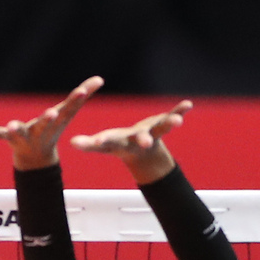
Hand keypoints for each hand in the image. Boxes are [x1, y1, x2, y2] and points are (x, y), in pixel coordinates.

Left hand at [0, 76, 103, 170]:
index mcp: (57, 121)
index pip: (69, 109)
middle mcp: (42, 129)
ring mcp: (26, 136)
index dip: (76, 99)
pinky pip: (0, 135)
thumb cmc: (53, 129)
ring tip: (13, 125)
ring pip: (21, 132)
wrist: (36, 158)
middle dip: (48, 118)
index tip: (81, 90)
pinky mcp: (10, 138)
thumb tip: (100, 79)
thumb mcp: (67, 113)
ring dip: (17, 129)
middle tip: (52, 113)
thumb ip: (82, 96)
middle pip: (45, 123)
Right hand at [70, 100, 191, 184]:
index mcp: (120, 143)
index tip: (96, 142)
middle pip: (141, 139)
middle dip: (143, 140)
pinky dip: (180, 111)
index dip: (102, 142)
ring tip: (178, 122)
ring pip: (161, 129)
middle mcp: (138, 139)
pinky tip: (188, 104)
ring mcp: (152, 132)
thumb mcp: (103, 145)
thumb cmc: (118, 145)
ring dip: (169, 124)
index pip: (109, 142)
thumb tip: (70, 144)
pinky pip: (171, 116)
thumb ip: (89, 144)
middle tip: (145, 143)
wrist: (143, 154)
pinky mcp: (161, 124)